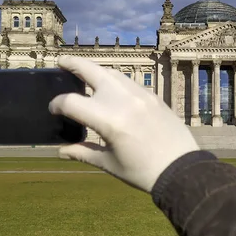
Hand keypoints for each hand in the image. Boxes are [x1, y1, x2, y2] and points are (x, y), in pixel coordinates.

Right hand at [49, 56, 199, 192]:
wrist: (182, 169)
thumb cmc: (143, 172)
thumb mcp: (109, 164)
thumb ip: (83, 153)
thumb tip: (60, 151)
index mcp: (108, 120)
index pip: (72, 102)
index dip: (57, 105)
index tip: (53, 110)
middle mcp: (123, 101)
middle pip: (91, 71)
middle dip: (73, 64)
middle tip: (61, 62)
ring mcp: (140, 95)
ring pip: (112, 73)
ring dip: (95, 71)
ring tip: (84, 74)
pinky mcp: (153, 96)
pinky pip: (128, 82)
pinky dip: (114, 81)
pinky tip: (110, 89)